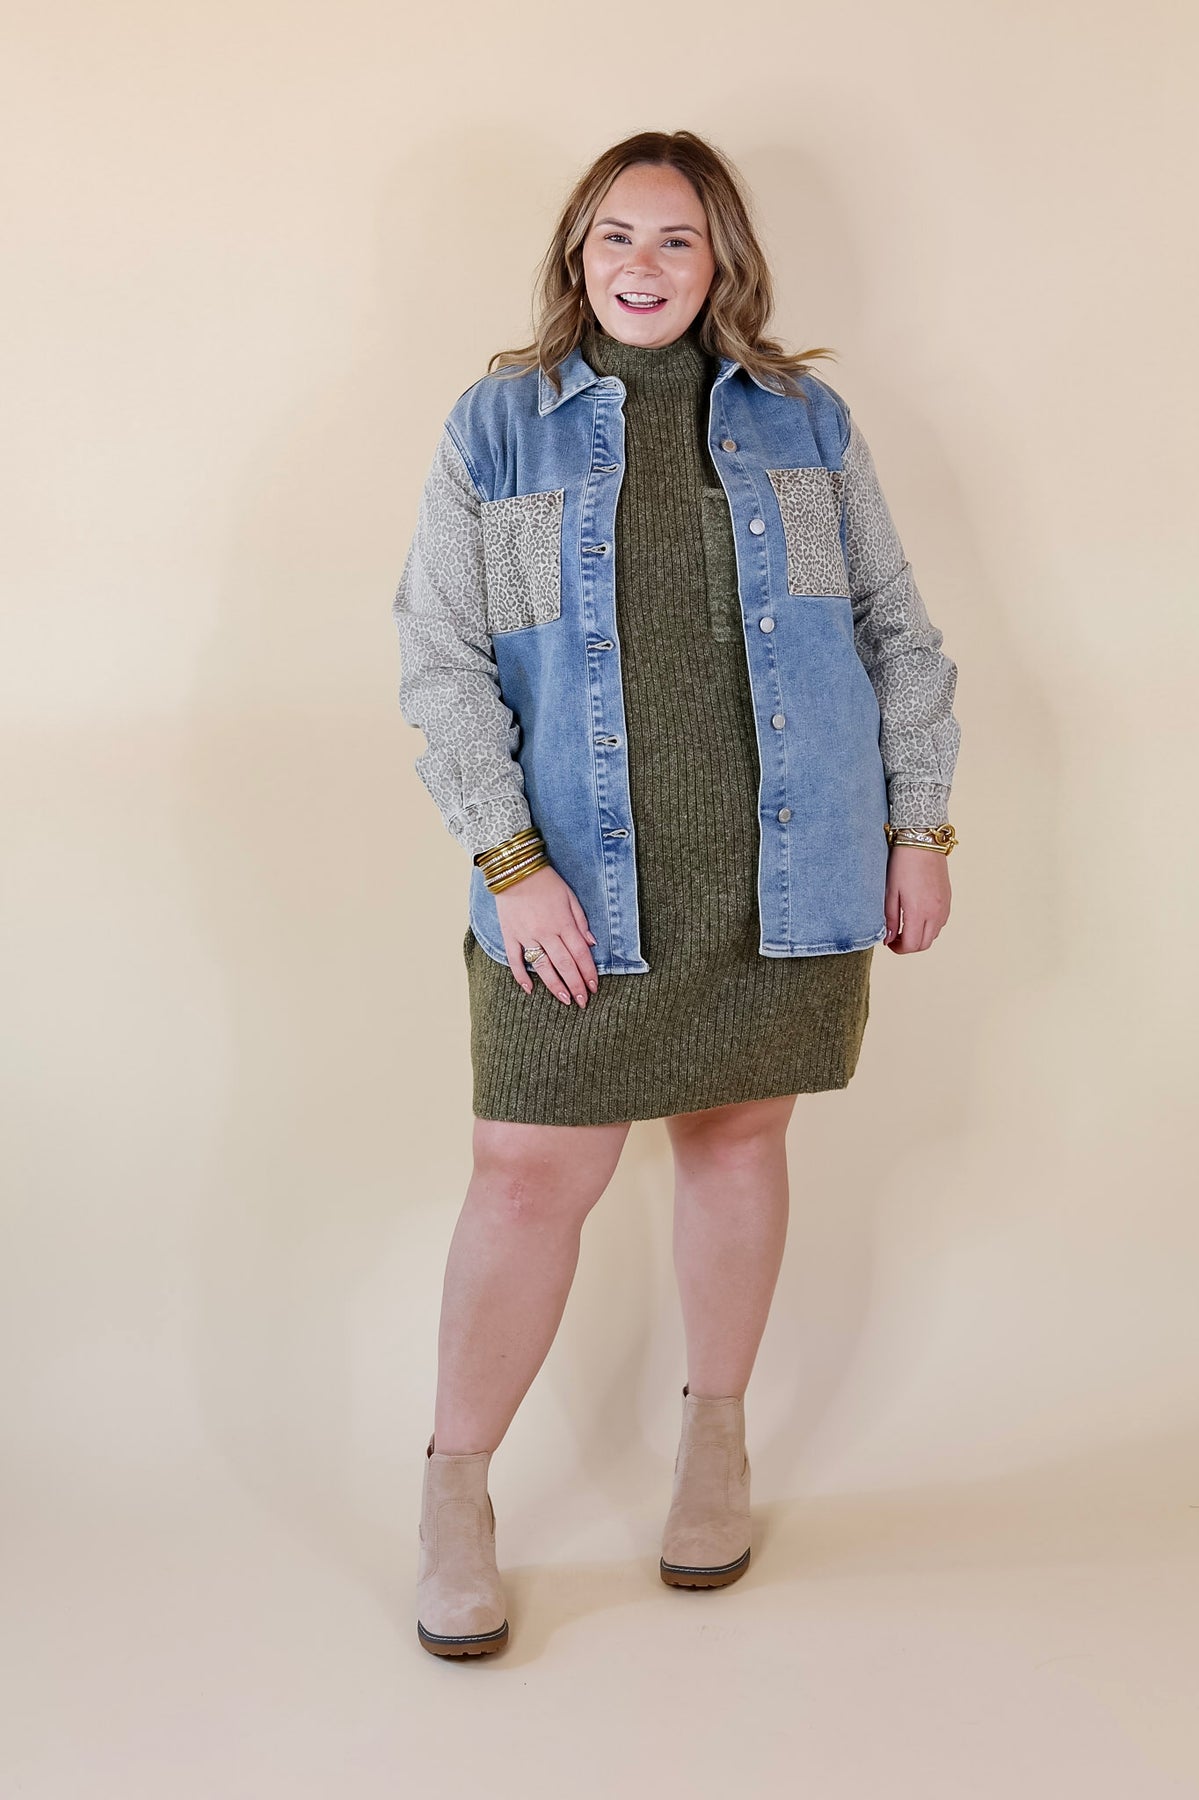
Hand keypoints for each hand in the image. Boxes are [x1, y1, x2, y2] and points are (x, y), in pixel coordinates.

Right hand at [495, 865, 599, 1005]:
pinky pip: (515, 960)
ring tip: (565, 1000)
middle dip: (576, 985)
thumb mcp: (570, 896)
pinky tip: (530, 990)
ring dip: (555, 986)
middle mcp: (546, 932)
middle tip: (583, 1002)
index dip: (589, 973)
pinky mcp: (510, 935)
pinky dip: (521, 976)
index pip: (580, 954)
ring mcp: (527, 935)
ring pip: (543, 967)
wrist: (515, 869)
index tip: (594, 987)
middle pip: (565, 964)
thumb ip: (581, 921)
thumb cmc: (546, 881)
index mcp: (564, 923)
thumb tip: (591, 944)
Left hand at [883, 846, 951, 952]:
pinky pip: (940, 923)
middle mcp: (935, 912)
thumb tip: (888, 939)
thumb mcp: (890, 892)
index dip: (898, 949)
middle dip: (908, 946)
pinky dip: (929, 926)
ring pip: (933, 935)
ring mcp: (944, 907)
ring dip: (919, 936)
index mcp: (919, 911)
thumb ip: (889, 918)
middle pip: (924, 944)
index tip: (889, 942)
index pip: (911, 945)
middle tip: (895, 937)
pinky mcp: (948, 899)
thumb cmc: (903, 864)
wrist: (923, 841)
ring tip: (905, 925)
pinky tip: (917, 915)